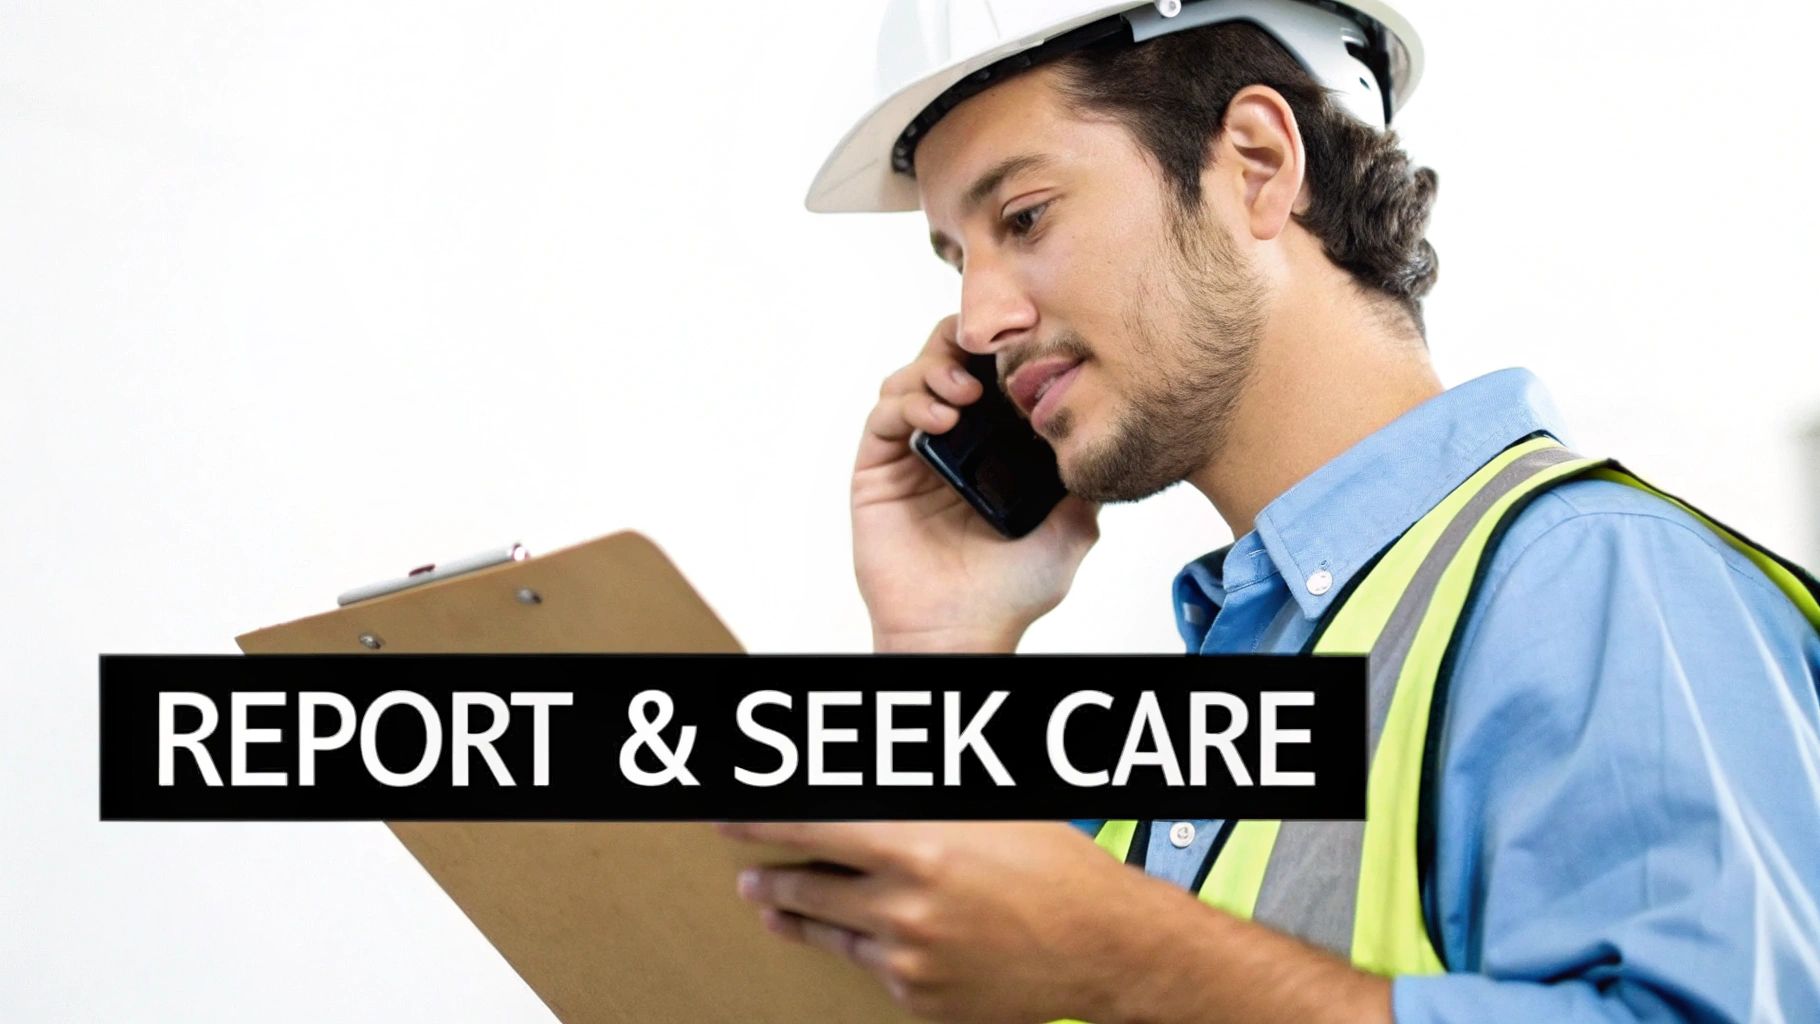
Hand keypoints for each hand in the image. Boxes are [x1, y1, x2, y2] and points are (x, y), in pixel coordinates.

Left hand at [719, 821, 1155, 1023]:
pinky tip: (879, 936)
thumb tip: (849, 789)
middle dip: (772, 881)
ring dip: (799, 919)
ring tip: (775, 906)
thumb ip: (907, 800)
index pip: (805, 827)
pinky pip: (874, 971)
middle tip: (750, 874)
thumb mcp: (977, 809)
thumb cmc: (1053, 868)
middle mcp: (903, 908)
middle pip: (805, 891)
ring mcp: (908, 962)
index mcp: (915, 847)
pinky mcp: (920, 1001)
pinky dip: (872, 951)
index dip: (756, 821)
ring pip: (831, 936)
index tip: (725, 817)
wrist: (1104, 946)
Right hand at [853, 315, 1099, 651]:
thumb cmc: (1011, 589)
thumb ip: (1087, 478)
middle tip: (986, 359)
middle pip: (946, 359)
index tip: (1026, 340)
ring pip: (911, 377)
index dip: (1004, 349)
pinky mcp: (878, 467)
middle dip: (963, 345)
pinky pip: (883, 415)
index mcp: (993, 444)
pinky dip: (909, 404)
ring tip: (964, 395)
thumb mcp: (1072, 526)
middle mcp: (952, 439)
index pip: (992, 372)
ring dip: (935, 371)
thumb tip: (1109, 430)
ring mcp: (912, 451)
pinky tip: (940, 420)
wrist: (963, 629)